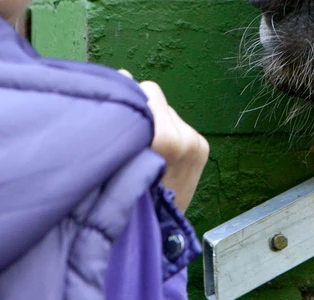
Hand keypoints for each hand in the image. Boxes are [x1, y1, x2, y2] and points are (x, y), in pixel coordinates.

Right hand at [120, 73, 208, 211]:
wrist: (158, 237)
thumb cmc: (127, 201)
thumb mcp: (113, 163)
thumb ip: (120, 122)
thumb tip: (122, 76)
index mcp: (165, 140)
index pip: (143, 92)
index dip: (124, 95)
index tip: (111, 108)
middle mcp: (186, 138)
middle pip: (153, 96)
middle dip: (138, 109)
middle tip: (125, 135)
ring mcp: (196, 142)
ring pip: (163, 109)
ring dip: (151, 121)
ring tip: (140, 149)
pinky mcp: (201, 146)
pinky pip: (175, 122)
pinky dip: (163, 130)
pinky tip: (155, 153)